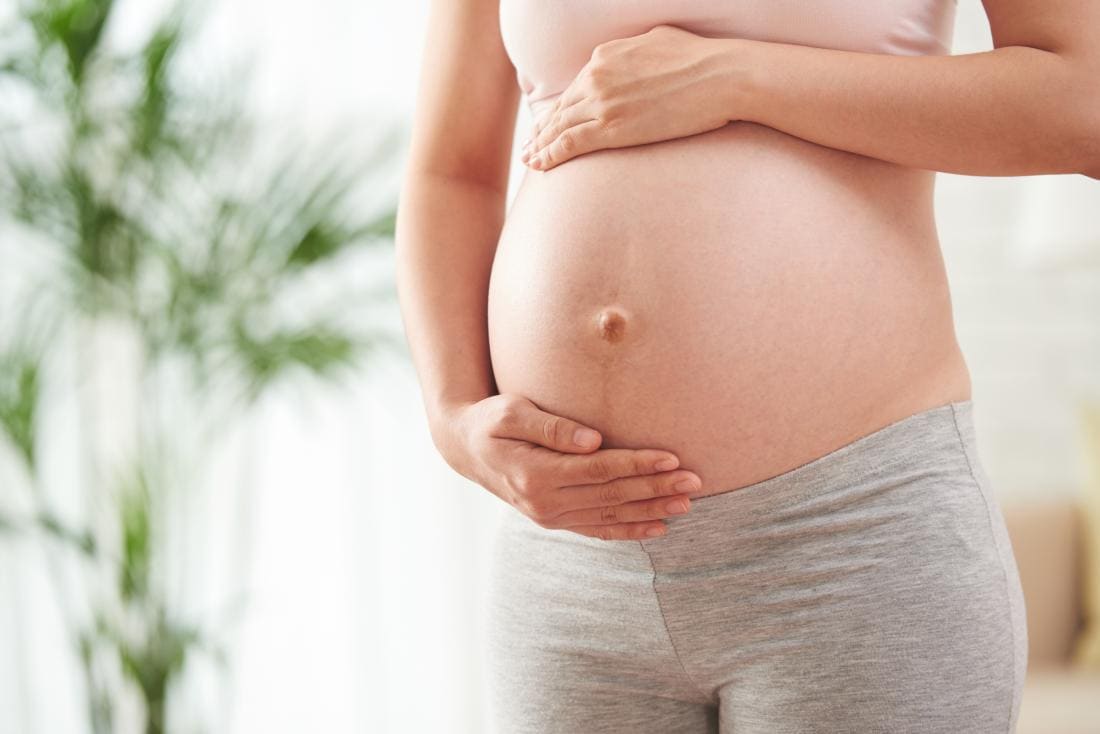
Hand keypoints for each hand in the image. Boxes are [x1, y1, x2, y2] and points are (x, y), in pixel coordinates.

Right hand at [433, 393, 700, 540]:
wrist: (466, 449)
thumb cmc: (492, 421)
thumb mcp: (513, 412)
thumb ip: (552, 427)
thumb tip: (592, 440)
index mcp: (536, 474)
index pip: (599, 471)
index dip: (637, 464)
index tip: (671, 457)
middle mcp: (545, 502)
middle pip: (612, 495)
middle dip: (656, 488)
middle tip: (695, 480)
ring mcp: (550, 516)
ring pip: (610, 515)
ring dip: (651, 510)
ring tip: (687, 504)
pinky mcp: (555, 520)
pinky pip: (598, 529)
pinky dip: (628, 530)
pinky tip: (657, 528)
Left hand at [521, 24, 741, 170]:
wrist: (720, 75)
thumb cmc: (702, 58)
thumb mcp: (659, 39)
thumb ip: (636, 50)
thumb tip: (635, 58)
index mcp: (605, 56)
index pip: (575, 87)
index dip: (559, 108)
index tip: (549, 122)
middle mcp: (596, 76)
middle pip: (561, 108)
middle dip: (543, 129)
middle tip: (530, 145)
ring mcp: (601, 102)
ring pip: (559, 127)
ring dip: (540, 145)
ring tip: (530, 160)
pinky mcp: (610, 128)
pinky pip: (569, 143)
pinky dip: (550, 155)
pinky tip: (539, 165)